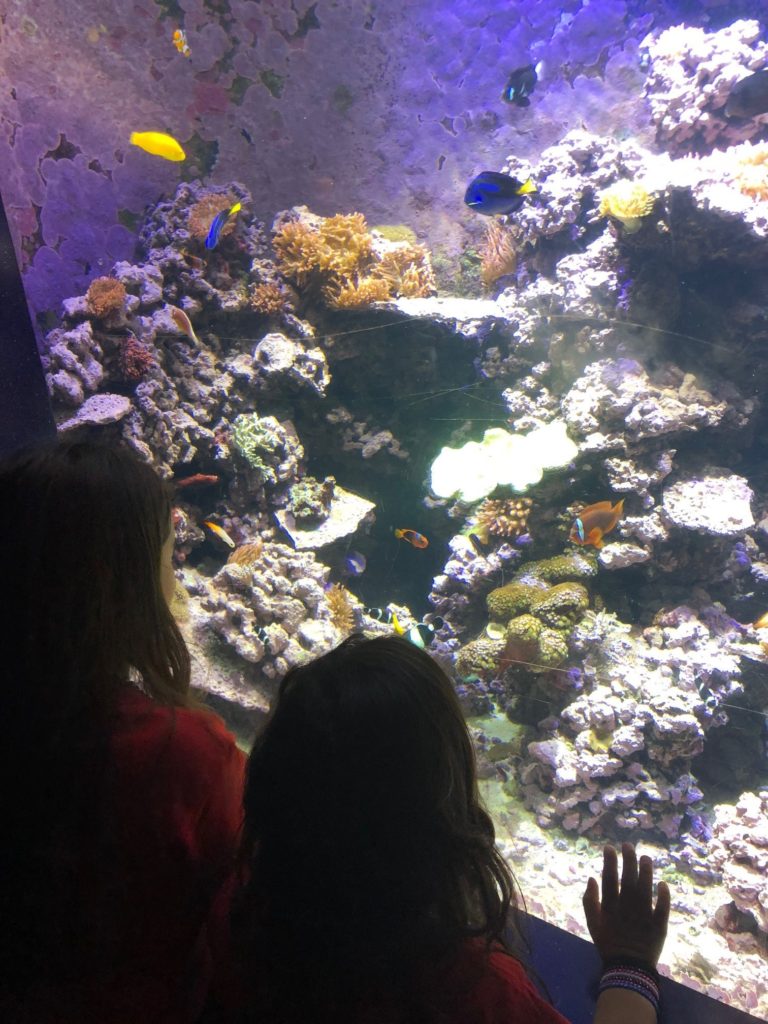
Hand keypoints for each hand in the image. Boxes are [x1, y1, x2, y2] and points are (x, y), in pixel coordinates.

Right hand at [583, 843, 669, 966]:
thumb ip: (589, 901)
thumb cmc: (608, 944)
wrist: (627, 969)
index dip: (610, 861)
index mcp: (611, 907)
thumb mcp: (592, 924)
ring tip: (646, 858)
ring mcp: (644, 916)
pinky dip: (664, 896)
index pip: (610, 878)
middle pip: (629, 879)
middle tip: (629, 846)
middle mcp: (627, 908)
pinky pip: (663, 908)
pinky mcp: (659, 926)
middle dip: (629, 860)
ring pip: (646, 889)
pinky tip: (663, 883)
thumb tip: (591, 878)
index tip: (610, 847)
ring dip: (646, 872)